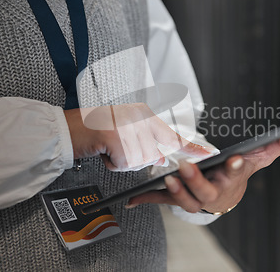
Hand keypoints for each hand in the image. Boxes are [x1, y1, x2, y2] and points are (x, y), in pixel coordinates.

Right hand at [64, 103, 213, 170]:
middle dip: (133, 157)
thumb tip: (158, 159)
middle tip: (116, 145)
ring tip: (108, 146)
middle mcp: (140, 119)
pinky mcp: (120, 142)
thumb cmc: (95, 126)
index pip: (172, 135)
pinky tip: (104, 150)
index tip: (209, 154)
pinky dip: (112, 163)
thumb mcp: (125, 131)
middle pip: (150, 155)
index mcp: (144, 114)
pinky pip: (124, 165)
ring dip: (122, 161)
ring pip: (138, 162)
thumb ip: (145, 143)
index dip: (192, 147)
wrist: (70, 126)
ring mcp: (130, 130)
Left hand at [126, 128, 279, 212]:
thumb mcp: (260, 159)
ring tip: (165, 178)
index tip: (235, 158)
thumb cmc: (237, 174)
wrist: (223, 197)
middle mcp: (214, 194)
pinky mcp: (176, 199)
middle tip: (185, 167)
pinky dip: (146, 201)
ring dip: (173, 192)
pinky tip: (131, 201)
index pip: (237, 173)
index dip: (237, 167)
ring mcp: (194, 199)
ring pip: (183, 200)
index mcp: (232, 180)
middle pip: (205, 191)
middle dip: (196, 180)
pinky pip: (161, 201)